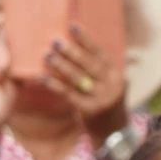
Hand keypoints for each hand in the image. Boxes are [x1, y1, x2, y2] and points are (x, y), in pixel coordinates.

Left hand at [42, 25, 128, 147]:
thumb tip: (75, 45)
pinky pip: (69, 94)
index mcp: (117, 75)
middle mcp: (113, 85)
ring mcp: (102, 98)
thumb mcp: (108, 84)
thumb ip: (98, 69)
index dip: (86, 40)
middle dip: (71, 51)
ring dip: (61, 66)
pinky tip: (42, 78)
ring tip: (47, 56)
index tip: (72, 26)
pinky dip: (55, 85)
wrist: (112, 132)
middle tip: (54, 40)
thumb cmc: (105, 103)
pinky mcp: (90, 110)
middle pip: (89, 64)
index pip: (100, 53)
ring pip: (78, 78)